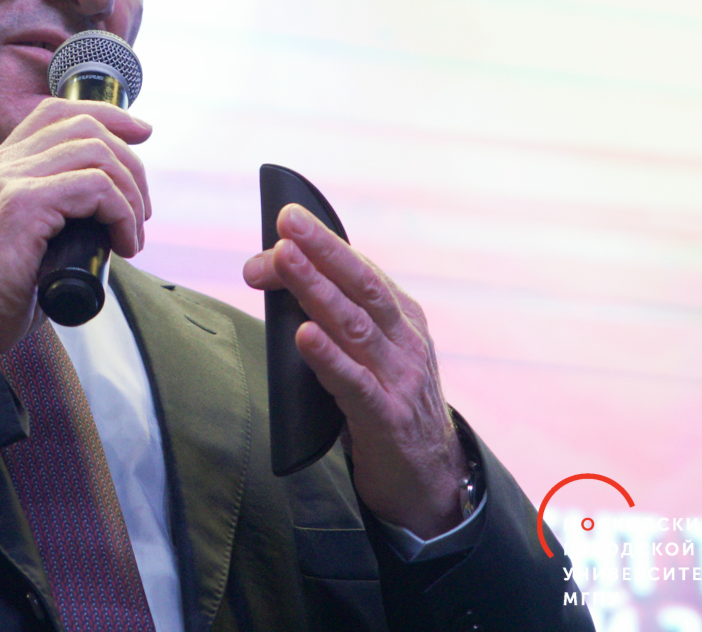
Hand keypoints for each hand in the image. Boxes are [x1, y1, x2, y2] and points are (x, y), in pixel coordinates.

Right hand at [0, 98, 151, 355]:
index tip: (141, 134)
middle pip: (83, 125)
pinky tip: (123, 245)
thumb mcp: (21, 243)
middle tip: (142, 208)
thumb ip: (51, 218)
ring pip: (95, 152)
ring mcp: (9, 182)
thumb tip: (104, 220)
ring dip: (130, 191)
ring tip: (132, 232)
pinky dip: (121, 213)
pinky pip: (95, 187)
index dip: (107, 116)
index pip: (54, 114)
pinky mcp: (22, 206)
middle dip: (130, 160)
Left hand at [243, 204, 467, 537]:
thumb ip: (334, 318)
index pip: (359, 270)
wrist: (426, 478)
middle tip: (287, 222)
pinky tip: (302, 335)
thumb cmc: (382, 403)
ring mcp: (399, 378)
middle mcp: (404, 341)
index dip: (321, 246)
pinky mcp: (386, 418)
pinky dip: (326, 356)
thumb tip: (275, 277)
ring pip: (354, 325)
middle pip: (361, 285)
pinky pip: (353, 382)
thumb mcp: (366, 352)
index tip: (283, 225)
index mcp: (401, 318)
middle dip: (322, 249)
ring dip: (315, 290)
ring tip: (285, 262)